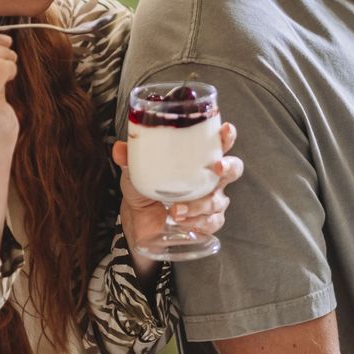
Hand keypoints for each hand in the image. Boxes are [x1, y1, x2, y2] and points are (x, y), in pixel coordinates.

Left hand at [113, 122, 243, 258]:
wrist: (139, 221)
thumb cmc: (144, 190)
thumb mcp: (134, 173)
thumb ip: (130, 160)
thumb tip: (120, 149)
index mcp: (196, 159)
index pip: (219, 143)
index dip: (227, 136)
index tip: (225, 130)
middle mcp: (209, 179)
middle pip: (233, 169)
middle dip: (228, 166)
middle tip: (216, 167)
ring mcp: (211, 201)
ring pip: (218, 200)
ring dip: (199, 204)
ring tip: (176, 210)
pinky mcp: (207, 222)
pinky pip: (212, 221)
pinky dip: (197, 222)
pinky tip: (181, 221)